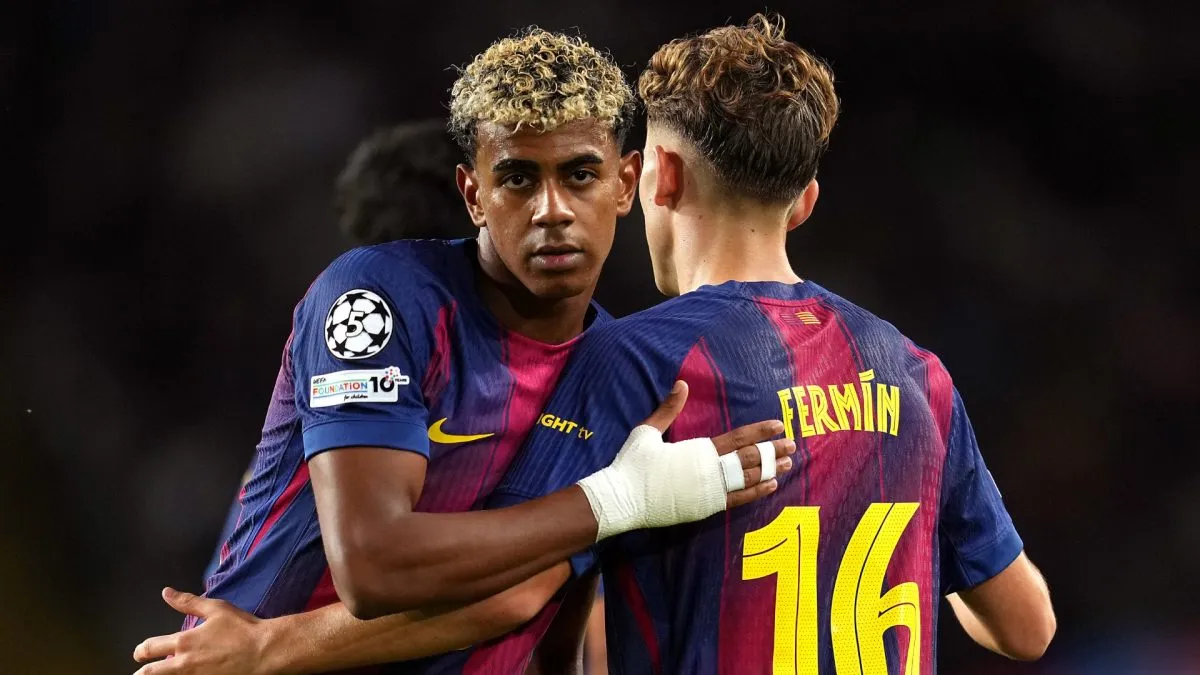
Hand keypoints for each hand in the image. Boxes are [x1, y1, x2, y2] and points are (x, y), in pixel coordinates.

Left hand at [132, 587, 270, 674]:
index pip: (150, 648)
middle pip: (150, 673)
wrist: (264, 651)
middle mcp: (184, 664)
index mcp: (184, 642)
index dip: (141, 651)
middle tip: (140, 672)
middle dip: (141, 673)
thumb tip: (166, 593)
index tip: (139, 653)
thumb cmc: (243, 628)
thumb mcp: (216, 609)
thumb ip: (188, 602)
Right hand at [642, 381, 795, 509]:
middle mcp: (710, 470)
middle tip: (792, 446)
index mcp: (699, 449)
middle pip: (749, 458)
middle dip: (772, 451)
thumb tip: (680, 384)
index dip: (760, 431)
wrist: (624, 498)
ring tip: (787, 464)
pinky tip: (771, 486)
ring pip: (748, 479)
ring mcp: (710, 491)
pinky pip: (739, 500)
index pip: (738, 438)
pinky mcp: (706, 508)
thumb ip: (668, 408)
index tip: (778, 425)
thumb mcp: (647, 430)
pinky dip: (757, 492)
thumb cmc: (633, 463)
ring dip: (770, 470)